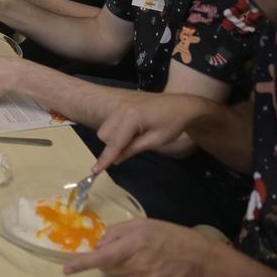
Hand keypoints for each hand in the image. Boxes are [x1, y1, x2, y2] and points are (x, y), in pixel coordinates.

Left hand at [62, 218, 211, 276]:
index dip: (82, 264)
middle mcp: (136, 265)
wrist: (200, 257)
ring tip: (147, 259)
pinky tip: (152, 271)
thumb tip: (100, 245)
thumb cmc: (169, 235)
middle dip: (111, 259)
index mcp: (133, 244)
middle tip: (131, 250)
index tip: (67, 270)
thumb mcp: (142, 223)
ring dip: (125, 269)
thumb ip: (117, 232)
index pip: (102, 257)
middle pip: (108, 267)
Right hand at [92, 95, 208, 172]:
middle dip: (113, 146)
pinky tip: (133, 129)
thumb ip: (132, 149)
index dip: (105, 159)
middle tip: (136, 144)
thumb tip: (114, 161)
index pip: (115, 142)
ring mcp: (119, 105)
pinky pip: (109, 122)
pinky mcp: (121, 104)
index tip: (94, 172)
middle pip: (104, 135)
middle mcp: (120, 108)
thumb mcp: (155, 140)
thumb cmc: (172, 124)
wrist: (181, 105)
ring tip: (137, 136)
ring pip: (104, 129)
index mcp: (131, 117)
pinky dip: (116, 131)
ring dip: (114, 138)